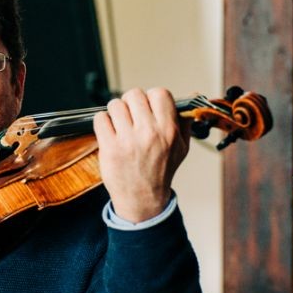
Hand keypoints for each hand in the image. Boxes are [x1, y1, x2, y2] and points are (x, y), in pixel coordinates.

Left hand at [93, 87, 190, 223]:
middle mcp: (149, 133)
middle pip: (134, 95)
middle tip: (131, 115)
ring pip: (115, 104)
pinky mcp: (110, 147)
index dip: (151, 97)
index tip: (147, 107)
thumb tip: (191, 98)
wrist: (143, 199)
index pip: (159, 93)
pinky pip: (100, 118)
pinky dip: (102, 122)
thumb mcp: (181, 148)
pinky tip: (109, 132)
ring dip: (115, 112)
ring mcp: (128, 140)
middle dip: (131, 102)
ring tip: (119, 125)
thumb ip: (184, 122)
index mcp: (168, 130)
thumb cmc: (161, 172)